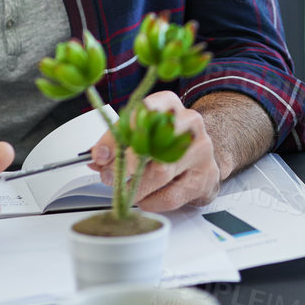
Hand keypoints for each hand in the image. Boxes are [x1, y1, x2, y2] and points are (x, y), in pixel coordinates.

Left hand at [89, 90, 220, 210]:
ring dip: (137, 186)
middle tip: (109, 177)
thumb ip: (118, 143)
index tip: (100, 155)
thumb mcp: (141, 133)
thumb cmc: (166, 142)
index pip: (140, 114)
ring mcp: (201, 149)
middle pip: (152, 144)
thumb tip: (98, 157)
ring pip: (161, 172)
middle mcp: (188, 122)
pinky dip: (152, 201)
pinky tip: (146, 199)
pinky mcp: (206, 175)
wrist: (200, 156)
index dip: (117, 137)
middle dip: (124, 165)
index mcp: (168, 104)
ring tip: (127, 190)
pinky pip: (172, 194)